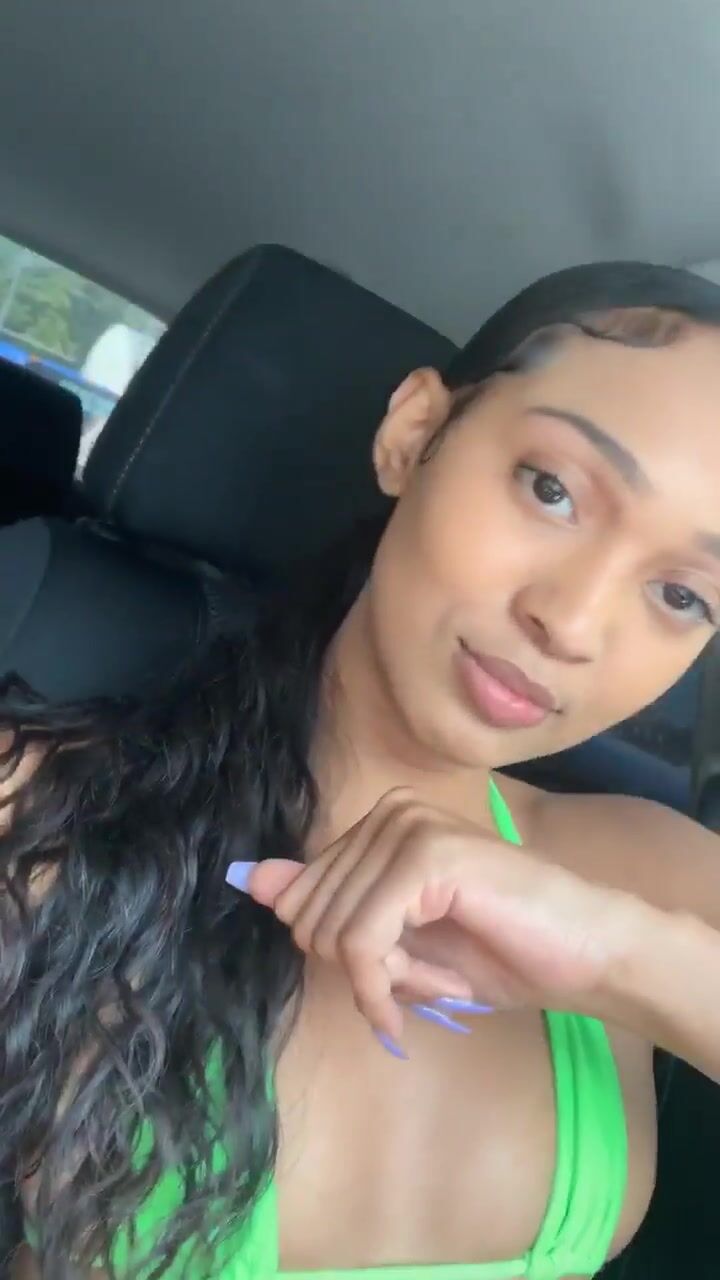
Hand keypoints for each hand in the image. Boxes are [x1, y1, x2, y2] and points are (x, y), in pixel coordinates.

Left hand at [226, 788, 629, 1049]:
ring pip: (334, 935)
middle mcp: (389, 812)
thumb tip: (252, 881)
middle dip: (363, 972)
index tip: (396, 980)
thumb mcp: (401, 941)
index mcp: (380, 823)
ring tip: (446, 977)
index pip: (302, 899)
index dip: (346, 959)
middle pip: (311, 918)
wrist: (590, 954)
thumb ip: (330, 908)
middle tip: (428, 979)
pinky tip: (428, 996)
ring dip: (385, 983)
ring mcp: (408, 827)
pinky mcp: (426, 856)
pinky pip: (363, 942)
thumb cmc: (506, 949)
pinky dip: (383, 987)